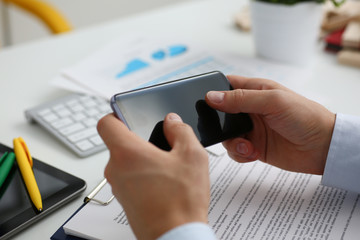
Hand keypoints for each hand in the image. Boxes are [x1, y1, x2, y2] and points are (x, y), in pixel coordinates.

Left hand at [97, 113, 209, 239]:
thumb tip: (172, 122)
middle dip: (140, 140)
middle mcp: (116, 169)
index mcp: (127, 152)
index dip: (117, 114)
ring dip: (143, 160)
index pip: (106, 122)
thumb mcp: (192, 156)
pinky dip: (142, 176)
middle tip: (162, 145)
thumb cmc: (180, 202)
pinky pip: (129, 178)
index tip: (130, 115)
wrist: (174, 236)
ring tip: (167, 167)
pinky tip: (164, 183)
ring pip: (125, 162)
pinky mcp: (124, 200)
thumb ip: (181, 131)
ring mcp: (118, 187)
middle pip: (119, 143)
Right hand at [205, 75, 335, 174]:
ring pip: (226, 135)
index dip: (213, 92)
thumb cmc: (305, 116)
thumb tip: (211, 97)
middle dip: (218, 123)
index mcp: (255, 90)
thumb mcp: (272, 101)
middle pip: (221, 113)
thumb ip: (241, 99)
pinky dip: (240, 154)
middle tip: (224, 130)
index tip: (204, 102)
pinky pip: (235, 150)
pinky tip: (253, 153)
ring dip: (231, 142)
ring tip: (247, 146)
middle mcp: (250, 109)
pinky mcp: (254, 146)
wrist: (323, 147)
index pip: (226, 86)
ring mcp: (252, 129)